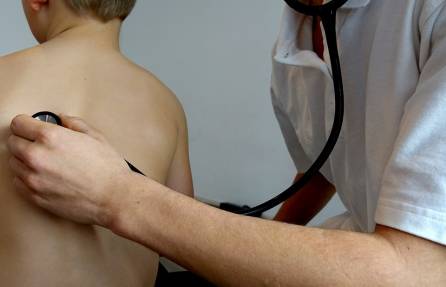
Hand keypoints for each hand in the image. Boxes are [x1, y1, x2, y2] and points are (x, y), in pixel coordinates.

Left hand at [7, 114, 130, 226]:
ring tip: (44, 162)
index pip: (19, 124)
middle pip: (13, 143)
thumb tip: (63, 119)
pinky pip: (18, 183)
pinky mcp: (35, 197)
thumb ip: (75, 124)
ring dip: (25, 160)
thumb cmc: (108, 169)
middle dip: (24, 140)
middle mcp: (37, 157)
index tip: (31, 127)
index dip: (26, 123)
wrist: (114, 197)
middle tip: (39, 144)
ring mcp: (34, 179)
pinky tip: (43, 176)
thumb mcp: (96, 137)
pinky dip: (26, 177)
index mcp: (51, 137)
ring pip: (14, 163)